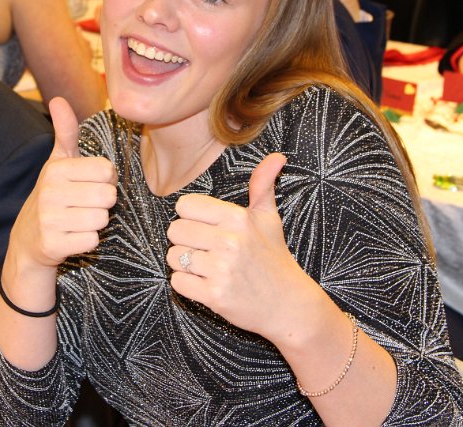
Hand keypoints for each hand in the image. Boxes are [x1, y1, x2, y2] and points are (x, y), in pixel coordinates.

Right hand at [8, 98, 116, 270]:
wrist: (27, 240)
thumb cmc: (52, 196)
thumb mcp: (57, 163)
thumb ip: (66, 132)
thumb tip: (58, 98)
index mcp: (56, 169)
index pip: (107, 171)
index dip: (105, 180)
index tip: (89, 184)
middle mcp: (50, 192)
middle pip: (108, 196)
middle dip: (102, 203)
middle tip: (84, 205)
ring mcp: (49, 220)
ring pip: (101, 219)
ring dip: (95, 222)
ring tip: (77, 220)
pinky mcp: (52, 245)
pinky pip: (92, 241)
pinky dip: (87, 241)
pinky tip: (72, 237)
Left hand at [166, 153, 318, 337]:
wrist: (288, 306)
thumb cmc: (274, 259)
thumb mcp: (269, 219)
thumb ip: (263, 185)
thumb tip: (277, 156)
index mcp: (238, 218)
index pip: (185, 206)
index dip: (191, 218)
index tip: (207, 228)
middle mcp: (229, 242)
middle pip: (175, 231)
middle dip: (186, 241)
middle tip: (207, 250)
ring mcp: (221, 270)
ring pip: (174, 257)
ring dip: (186, 264)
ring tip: (209, 267)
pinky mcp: (214, 296)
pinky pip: (178, 282)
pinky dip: (188, 285)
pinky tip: (208, 283)